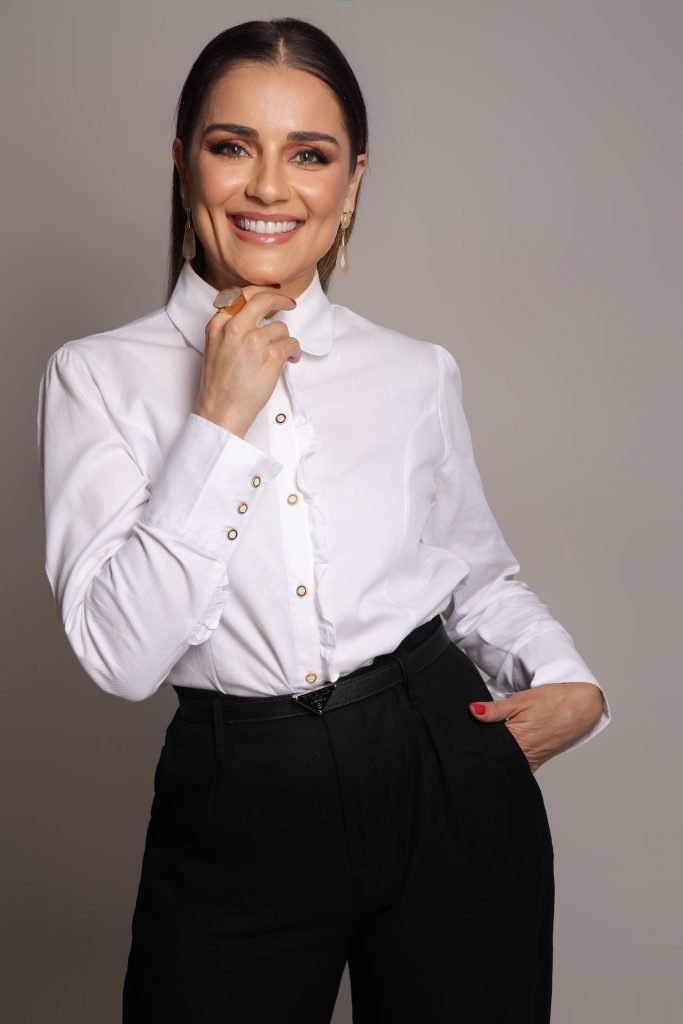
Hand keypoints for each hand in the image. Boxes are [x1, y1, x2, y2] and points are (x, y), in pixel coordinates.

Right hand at [193, 285, 300, 437]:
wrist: (221, 411)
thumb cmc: (220, 386)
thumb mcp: (216, 347)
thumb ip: (231, 328)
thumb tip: (259, 315)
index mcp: (218, 325)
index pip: (241, 295)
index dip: (261, 293)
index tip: (272, 296)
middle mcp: (234, 328)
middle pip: (263, 299)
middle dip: (280, 298)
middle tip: (290, 304)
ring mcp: (254, 341)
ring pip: (281, 327)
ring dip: (285, 341)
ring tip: (281, 355)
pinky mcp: (271, 355)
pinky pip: (292, 343)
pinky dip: (294, 353)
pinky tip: (288, 361)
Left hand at [468, 682, 603, 771]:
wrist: (581, 706)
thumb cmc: (553, 700)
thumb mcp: (522, 700)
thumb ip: (496, 709)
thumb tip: (473, 711)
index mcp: (518, 738)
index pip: (488, 746)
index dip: (476, 742)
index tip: (465, 738)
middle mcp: (525, 754)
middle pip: (496, 757)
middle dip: (485, 751)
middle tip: (473, 741)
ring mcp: (533, 760)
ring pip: (507, 764)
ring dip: (497, 756)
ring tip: (488, 745)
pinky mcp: (538, 761)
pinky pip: (519, 767)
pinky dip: (509, 761)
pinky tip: (502, 753)